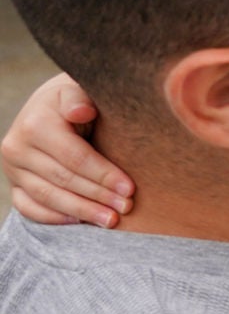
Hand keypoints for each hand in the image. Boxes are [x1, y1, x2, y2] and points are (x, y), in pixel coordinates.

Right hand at [1, 73, 131, 226]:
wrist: (51, 107)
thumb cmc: (77, 100)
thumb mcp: (78, 91)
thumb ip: (80, 98)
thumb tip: (81, 111)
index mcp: (35, 124)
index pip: (75, 158)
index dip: (103, 175)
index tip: (130, 188)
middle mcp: (17, 148)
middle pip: (63, 179)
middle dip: (98, 196)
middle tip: (126, 208)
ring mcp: (13, 169)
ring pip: (47, 197)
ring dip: (81, 211)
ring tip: (110, 220)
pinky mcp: (14, 184)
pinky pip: (29, 208)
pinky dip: (53, 218)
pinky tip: (80, 222)